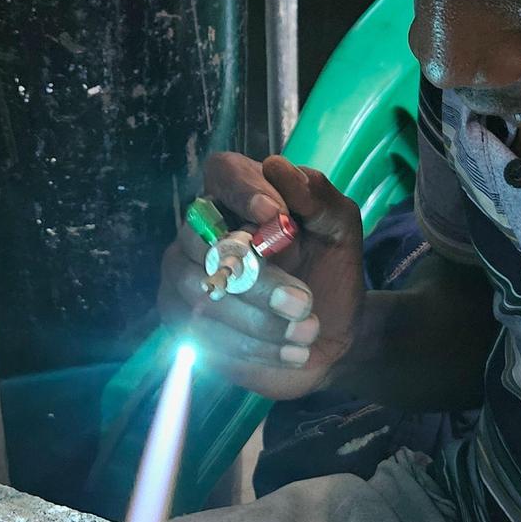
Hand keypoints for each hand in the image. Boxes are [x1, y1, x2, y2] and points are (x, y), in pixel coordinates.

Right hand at [158, 153, 363, 398]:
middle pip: (206, 241)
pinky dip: (250, 345)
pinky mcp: (180, 318)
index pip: (223, 172)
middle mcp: (202, 228)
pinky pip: (200, 332)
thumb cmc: (330, 273)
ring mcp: (183, 273)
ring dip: (258, 320)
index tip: (275, 215)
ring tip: (307, 334)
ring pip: (201, 292)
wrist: (329, 338)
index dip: (243, 191)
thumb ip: (318, 197)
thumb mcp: (340, 231)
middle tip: (305, 304)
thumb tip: (277, 168)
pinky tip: (290, 353)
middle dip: (258, 278)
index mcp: (241, 195)